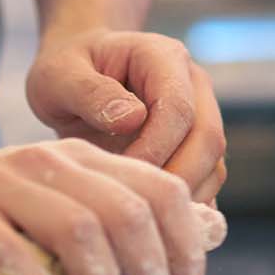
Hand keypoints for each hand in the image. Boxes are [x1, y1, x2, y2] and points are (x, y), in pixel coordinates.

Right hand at [0, 137, 225, 274]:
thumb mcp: (62, 203)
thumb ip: (126, 214)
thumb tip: (210, 235)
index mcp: (82, 158)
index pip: (159, 191)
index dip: (184, 248)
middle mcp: (48, 162)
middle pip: (126, 214)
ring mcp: (1, 183)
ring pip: (77, 231)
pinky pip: (8, 252)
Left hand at [25, 28, 225, 200]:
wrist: (76, 76)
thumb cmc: (67, 71)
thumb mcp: (61, 75)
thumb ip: (91, 92)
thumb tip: (133, 118)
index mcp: (164, 58)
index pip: (178, 108)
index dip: (154, 148)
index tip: (118, 174)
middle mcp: (193, 85)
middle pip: (207, 138)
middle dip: (175, 178)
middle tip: (132, 205)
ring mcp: (201, 115)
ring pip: (213, 164)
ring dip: (181, 195)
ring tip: (136, 211)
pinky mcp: (196, 146)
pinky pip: (206, 181)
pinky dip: (183, 204)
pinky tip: (147, 216)